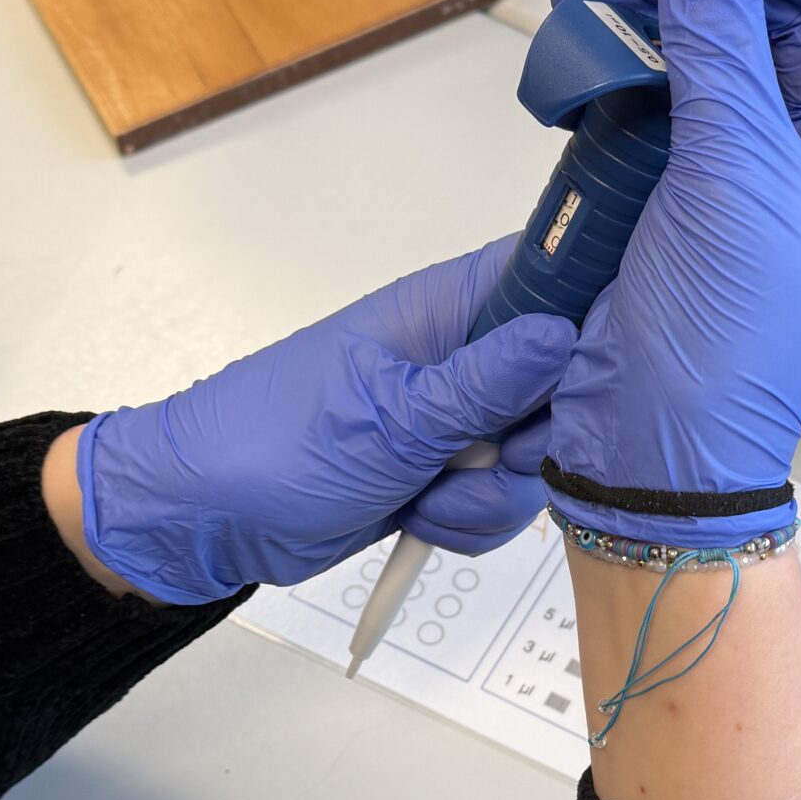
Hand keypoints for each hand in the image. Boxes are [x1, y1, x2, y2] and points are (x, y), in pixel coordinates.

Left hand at [74, 244, 575, 602]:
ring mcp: (459, 415)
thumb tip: (565, 335)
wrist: (209, 517)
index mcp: (450, 307)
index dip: (591, 327)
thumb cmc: (274, 447)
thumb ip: (486, 383)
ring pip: (538, 455)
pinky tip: (420, 517)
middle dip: (537, 443)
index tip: (579, 388)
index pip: (558, 279)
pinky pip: (502, 497)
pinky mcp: (450, 468)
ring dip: (492, 495)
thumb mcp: (390, 419)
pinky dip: (469, 520)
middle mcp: (465, 353)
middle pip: (567, 386)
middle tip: (485, 459)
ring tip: (426, 496)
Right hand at [545, 0, 800, 541]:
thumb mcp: (735, 174)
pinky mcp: (679, 175)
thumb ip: (721, 41)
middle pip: (797, 7)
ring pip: (719, 36)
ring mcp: (749, 158)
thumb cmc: (731, 341)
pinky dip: (623, 48)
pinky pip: (662, 82)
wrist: (654, 440)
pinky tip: (581, 31)